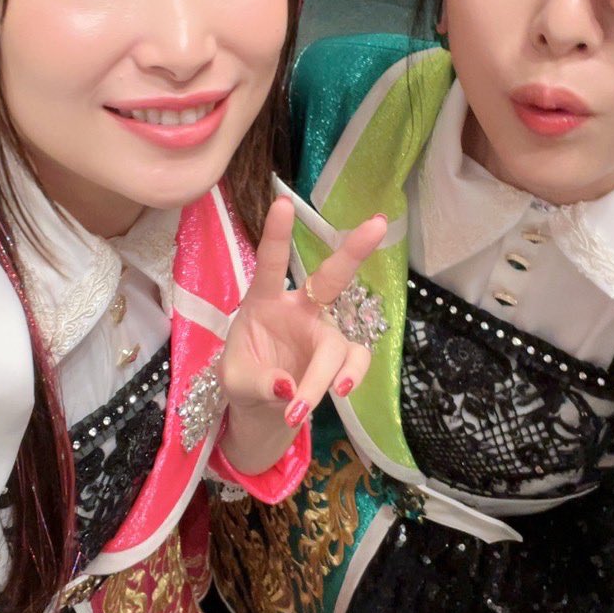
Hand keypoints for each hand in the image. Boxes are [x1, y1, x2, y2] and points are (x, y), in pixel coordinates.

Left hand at [218, 195, 386, 473]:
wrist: (263, 409)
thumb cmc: (244, 380)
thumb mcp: (235, 382)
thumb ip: (258, 383)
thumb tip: (288, 388)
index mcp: (264, 301)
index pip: (271, 264)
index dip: (277, 236)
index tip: (283, 204)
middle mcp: (299, 309)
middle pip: (332, 277)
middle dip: (354, 250)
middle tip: (378, 223)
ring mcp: (323, 332)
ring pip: (337, 345)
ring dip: (323, 377)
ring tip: (299, 408)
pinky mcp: (339, 357)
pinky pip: (356, 361)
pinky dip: (351, 377)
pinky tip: (339, 392)